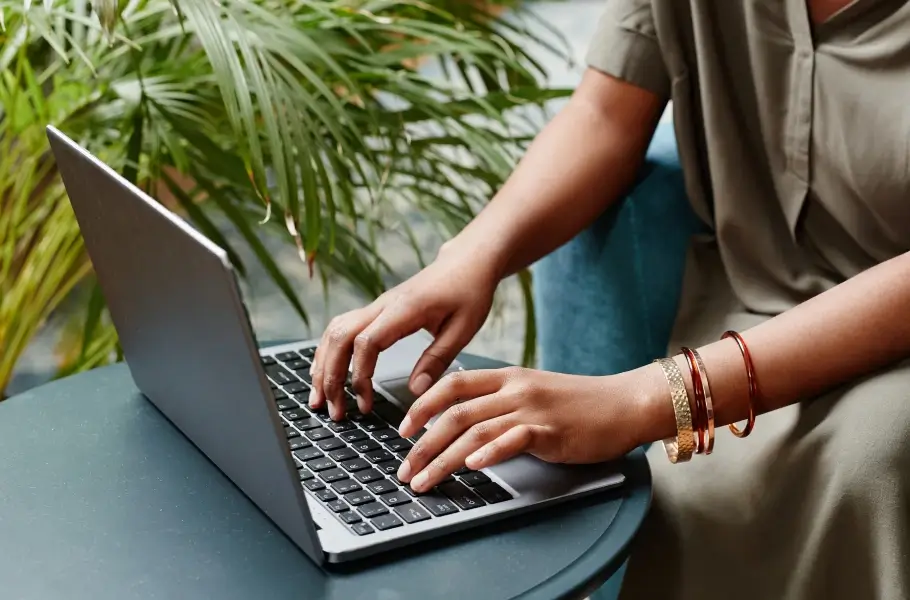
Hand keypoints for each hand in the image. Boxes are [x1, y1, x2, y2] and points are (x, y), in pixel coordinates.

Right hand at [308, 245, 498, 419]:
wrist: (467, 261)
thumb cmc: (469, 291)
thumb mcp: (464, 328)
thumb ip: (438, 359)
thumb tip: (415, 391)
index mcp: (405, 310)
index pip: (367, 343)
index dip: (360, 375)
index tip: (365, 403)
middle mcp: (383, 305)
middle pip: (340, 338)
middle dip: (331, 376)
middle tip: (333, 411)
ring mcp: (376, 306)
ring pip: (335, 332)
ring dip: (323, 365)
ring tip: (319, 399)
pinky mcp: (377, 310)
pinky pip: (342, 328)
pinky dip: (329, 352)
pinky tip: (326, 373)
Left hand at [396, 366, 660, 492]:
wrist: (623, 403)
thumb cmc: (578, 403)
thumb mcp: (532, 391)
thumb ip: (499, 401)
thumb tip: (462, 423)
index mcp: (507, 376)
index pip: (453, 385)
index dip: (422, 406)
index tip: (403, 429)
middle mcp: (515, 389)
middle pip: (455, 413)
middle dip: (422, 444)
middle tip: (405, 468)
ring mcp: (532, 409)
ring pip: (475, 431)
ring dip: (443, 459)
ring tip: (425, 479)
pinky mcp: (551, 431)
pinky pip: (513, 440)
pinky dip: (490, 453)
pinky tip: (473, 466)